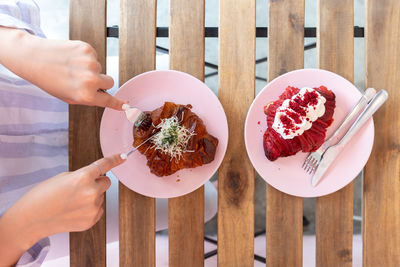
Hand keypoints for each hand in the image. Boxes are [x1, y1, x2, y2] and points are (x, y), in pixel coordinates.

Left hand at [0, 27, 124, 109]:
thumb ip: (88, 98)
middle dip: (101, 81)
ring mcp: (90, 64)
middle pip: (110, 81)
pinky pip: (94, 56)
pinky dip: (86, 57)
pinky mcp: (87, 49)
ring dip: (90, 68)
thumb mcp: (68, 97)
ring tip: (72, 67)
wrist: (33, 58)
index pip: (108, 101)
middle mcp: (91, 80)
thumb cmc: (49, 80)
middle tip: (84, 79)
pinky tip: (72, 58)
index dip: (118, 103)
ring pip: (100, 67)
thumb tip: (104, 96)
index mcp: (85, 96)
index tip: (127, 106)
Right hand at [0, 154, 124, 265]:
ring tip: (71, 202)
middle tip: (80, 188)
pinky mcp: (91, 220)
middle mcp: (91, 192)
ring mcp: (93, 208)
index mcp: (83, 177)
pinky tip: (74, 211)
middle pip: (106, 182)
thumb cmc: (42, 195)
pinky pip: (98, 209)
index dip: (115, 160)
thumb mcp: (63, 177)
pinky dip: (90, 209)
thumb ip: (83, 175)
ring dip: (91, 196)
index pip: (104, 165)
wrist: (31, 219)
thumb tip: (96, 178)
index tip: (124, 156)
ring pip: (101, 196)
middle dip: (97, 182)